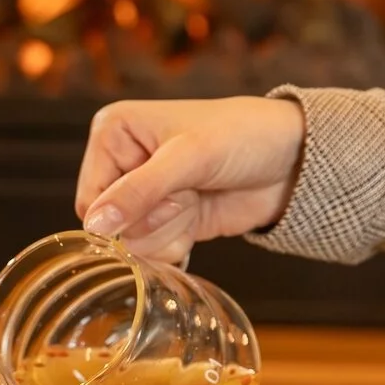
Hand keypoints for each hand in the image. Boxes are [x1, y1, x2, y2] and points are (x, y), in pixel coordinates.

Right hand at [74, 97, 305, 263]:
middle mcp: (122, 162)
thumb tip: (95, 225)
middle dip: (153, 220)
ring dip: (169, 231)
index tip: (166, 191)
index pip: (90, 196)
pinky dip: (176, 244)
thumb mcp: (189, 159)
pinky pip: (152, 251)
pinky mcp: (164, 219)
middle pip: (109, 224)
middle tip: (188, 194)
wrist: (294, 160)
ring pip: (131, 242)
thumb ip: (138, 192)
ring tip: (196, 200)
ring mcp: (143, 194)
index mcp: (113, 133)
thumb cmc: (244, 136)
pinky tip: (199, 219)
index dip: (123, 209)